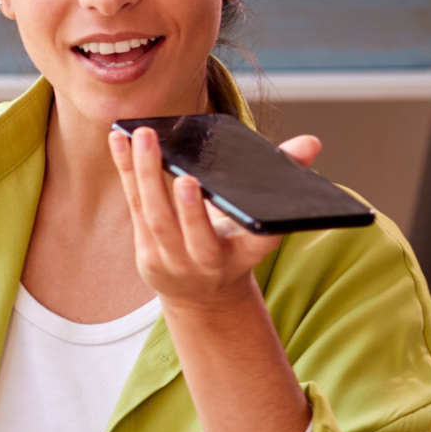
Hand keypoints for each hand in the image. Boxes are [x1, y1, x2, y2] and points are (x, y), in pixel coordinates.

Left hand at [110, 125, 324, 314]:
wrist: (202, 295)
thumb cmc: (234, 245)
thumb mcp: (261, 223)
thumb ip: (284, 180)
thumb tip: (310, 143)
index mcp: (244, 256)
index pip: (258, 244)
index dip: (258, 232)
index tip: (252, 213)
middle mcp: (206, 262)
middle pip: (192, 232)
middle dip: (187, 204)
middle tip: (184, 172)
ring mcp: (171, 258)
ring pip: (155, 216)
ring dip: (145, 175)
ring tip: (141, 137)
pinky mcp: (144, 247)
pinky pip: (134, 204)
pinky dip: (127, 170)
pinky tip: (120, 139)